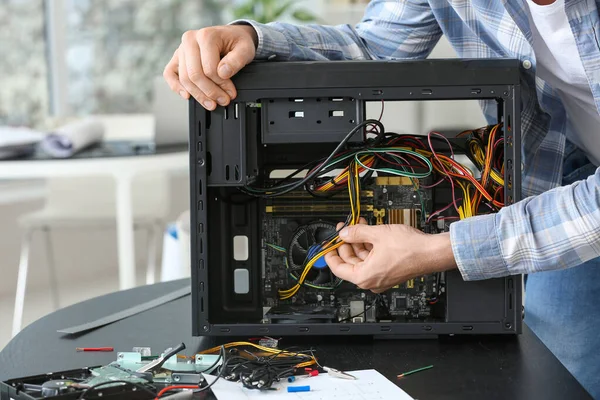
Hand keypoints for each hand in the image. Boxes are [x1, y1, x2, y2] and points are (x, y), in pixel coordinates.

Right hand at [163, 25, 257, 109]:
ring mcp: (181, 49)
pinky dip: (176, 87)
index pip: (209, 68)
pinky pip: (170, 74)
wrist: (231, 36)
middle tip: (223, 100)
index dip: (221, 84)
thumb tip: (223, 73)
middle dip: (210, 92)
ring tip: (212, 103)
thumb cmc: (236, 42)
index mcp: (206, 36)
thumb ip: (236, 60)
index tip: (231, 92)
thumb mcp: (245, 49)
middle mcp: (190, 40)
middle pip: (195, 75)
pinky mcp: (177, 58)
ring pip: (184, 78)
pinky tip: (187, 96)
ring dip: (198, 95)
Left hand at [324, 220, 456, 292]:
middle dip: (347, 243)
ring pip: (362, 260)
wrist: (431, 252)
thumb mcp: (377, 235)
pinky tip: (369, 232)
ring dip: (359, 242)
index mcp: (364, 276)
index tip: (327, 244)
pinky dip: (369, 247)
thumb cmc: (410, 249)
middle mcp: (371, 281)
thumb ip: (356, 233)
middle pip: (350, 262)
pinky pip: (373, 260)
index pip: (338, 268)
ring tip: (358, 225)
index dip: (330, 254)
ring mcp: (380, 277)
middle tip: (344, 228)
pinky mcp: (389, 272)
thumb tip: (344, 233)